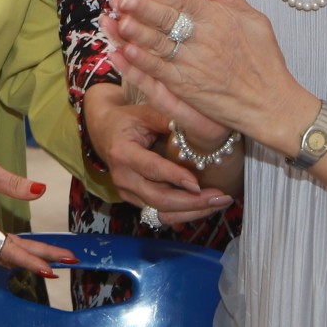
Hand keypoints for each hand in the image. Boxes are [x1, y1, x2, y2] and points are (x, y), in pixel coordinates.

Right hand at [0, 141, 74, 278]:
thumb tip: (41, 189)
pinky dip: (13, 253)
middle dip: (39, 259)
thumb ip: (14, 184)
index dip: (33, 259)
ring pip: (1, 256)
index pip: (9, 249)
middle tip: (66, 261)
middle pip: (9, 256)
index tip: (54, 266)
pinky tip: (27, 253)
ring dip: (26, 258)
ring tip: (52, 259)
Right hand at [83, 80, 231, 221]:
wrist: (105, 132)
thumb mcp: (146, 112)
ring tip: (219, 203)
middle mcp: (123, 177)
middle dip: (192, 202)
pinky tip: (206, 208)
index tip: (198, 184)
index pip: (151, 169)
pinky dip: (185, 214)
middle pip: (158, 198)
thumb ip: (169, 118)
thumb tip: (200, 122)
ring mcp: (127, 192)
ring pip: (161, 212)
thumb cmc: (128, 120)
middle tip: (221, 197)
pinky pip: (161, 214)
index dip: (174, 177)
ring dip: (192, 212)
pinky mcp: (135, 200)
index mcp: (123, 153)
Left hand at [104, 0, 313, 154]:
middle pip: (167, 20)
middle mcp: (204, 41)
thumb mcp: (253, 21)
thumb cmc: (264, 61)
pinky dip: (140, 61)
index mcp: (220, 20)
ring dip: (135, 32)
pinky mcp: (185, 87)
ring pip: (158, 44)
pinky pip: (158, 71)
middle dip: (142, 8)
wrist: (270, 104)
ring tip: (116, 19)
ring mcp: (193, 65)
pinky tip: (124, 51)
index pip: (186, 0)